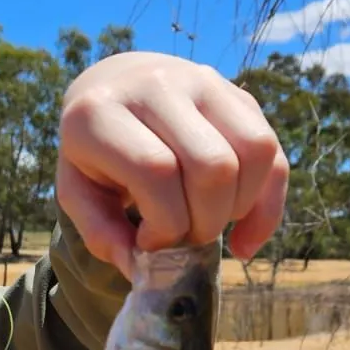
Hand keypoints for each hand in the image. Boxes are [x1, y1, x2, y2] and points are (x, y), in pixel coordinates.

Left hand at [55, 52, 287, 275]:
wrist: (115, 87)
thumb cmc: (94, 151)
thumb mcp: (77, 192)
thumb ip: (101, 232)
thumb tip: (140, 268)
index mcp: (100, 112)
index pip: (156, 171)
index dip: (165, 222)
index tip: (150, 243)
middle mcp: (155, 85)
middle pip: (213, 165)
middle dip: (207, 222)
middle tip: (185, 238)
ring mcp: (202, 82)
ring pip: (255, 151)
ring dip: (240, 208)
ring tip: (211, 224)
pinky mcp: (237, 94)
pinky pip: (272, 152)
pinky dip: (267, 205)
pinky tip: (245, 233)